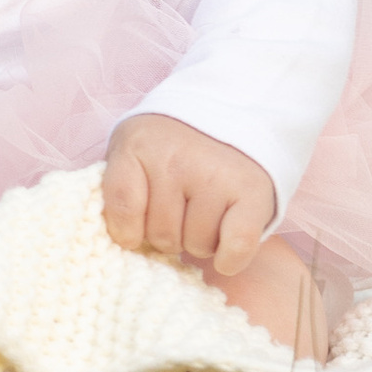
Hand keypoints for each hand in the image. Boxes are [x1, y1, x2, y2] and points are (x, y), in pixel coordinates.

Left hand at [101, 113, 278, 279]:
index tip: (136, 230)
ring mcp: (216, 176)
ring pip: (198, 245)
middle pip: (162, 236)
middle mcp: (176, 159)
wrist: (231, 112)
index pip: (122, 209)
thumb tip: (122, 242)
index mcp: (139, 145)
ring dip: (200, 241)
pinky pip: (237, 246)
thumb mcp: (132, 148)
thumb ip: (119, 187)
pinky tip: (226, 251)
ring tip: (205, 215)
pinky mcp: (252, 192)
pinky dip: (230, 259)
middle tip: (180, 213)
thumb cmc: (172, 144)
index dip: (128, 231)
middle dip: (169, 235)